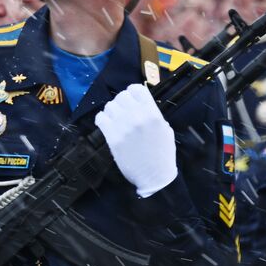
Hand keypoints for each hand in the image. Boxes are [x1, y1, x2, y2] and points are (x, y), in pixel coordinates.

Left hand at [95, 83, 177, 197]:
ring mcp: (124, 127)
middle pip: (121, 96)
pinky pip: (100, 118)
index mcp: (153, 114)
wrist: (155, 176)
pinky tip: (107, 124)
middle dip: (122, 102)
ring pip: (109, 106)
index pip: (137, 89)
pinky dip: (102, 119)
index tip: (132, 99)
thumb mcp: (165, 130)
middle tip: (123, 111)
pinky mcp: (112, 138)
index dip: (132, 92)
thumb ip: (153, 115)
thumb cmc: (162, 154)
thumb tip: (140, 105)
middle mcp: (138, 117)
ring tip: (116, 119)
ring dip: (112, 111)